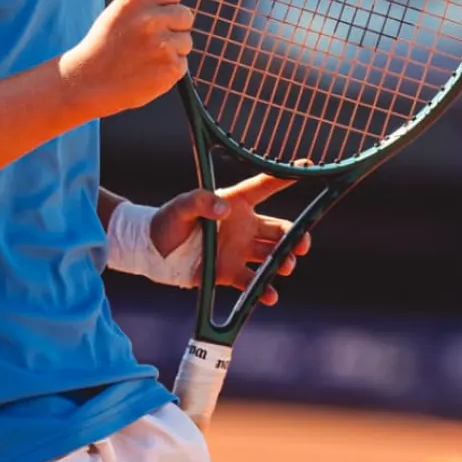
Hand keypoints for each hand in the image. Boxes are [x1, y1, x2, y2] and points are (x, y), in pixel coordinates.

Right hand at [62, 0, 193, 117]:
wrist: (86, 82)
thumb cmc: (104, 47)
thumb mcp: (119, 13)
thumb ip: (148, 5)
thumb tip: (178, 5)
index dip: (167, 6)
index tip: (156, 17)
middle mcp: (150, 18)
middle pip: (185, 15)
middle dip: (174, 28)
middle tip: (152, 42)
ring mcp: (163, 43)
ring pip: (186, 42)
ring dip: (172, 51)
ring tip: (145, 59)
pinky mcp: (171, 67)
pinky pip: (182, 64)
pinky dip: (168, 70)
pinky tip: (147, 72)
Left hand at [149, 173, 312, 305]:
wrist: (154, 253)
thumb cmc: (167, 222)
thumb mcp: (180, 207)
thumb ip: (199, 202)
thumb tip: (223, 209)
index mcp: (235, 203)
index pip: (264, 187)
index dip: (285, 177)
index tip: (307, 166)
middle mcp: (244, 226)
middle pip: (280, 230)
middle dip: (296, 236)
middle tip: (301, 244)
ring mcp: (240, 251)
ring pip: (272, 256)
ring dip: (284, 261)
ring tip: (285, 266)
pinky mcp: (230, 273)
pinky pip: (253, 283)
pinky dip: (263, 290)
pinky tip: (269, 295)